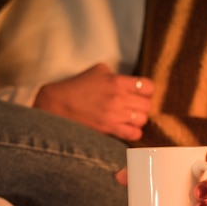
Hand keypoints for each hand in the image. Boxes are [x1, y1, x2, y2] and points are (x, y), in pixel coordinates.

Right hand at [33, 63, 153, 140]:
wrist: (58, 104)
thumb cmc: (77, 87)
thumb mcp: (98, 71)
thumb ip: (116, 75)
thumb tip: (129, 82)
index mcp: (117, 81)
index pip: (148, 87)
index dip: (148, 90)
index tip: (142, 93)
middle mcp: (118, 98)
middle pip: (147, 105)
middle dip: (143, 105)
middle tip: (135, 106)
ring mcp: (114, 115)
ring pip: (142, 120)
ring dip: (138, 119)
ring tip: (130, 118)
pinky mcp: (108, 129)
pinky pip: (133, 134)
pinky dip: (133, 132)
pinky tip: (126, 128)